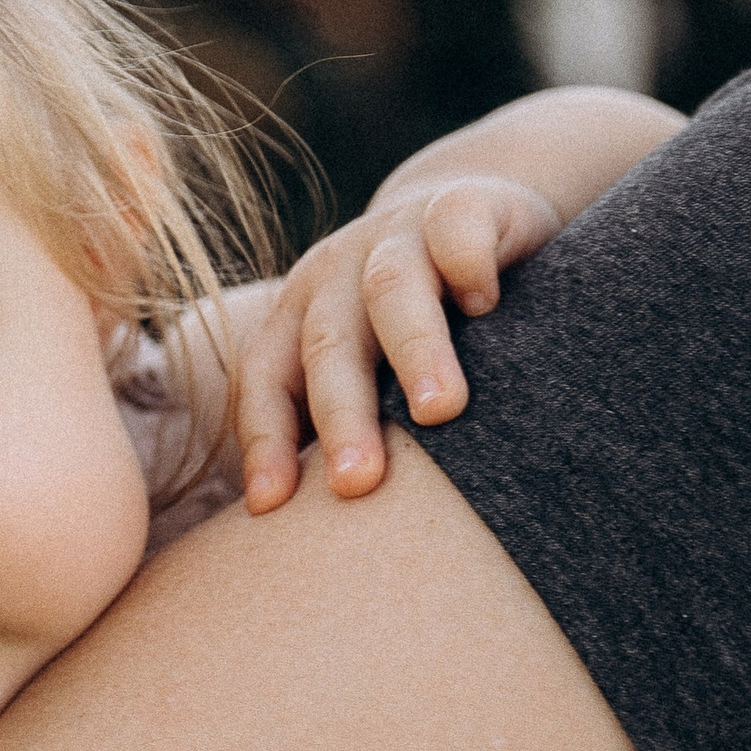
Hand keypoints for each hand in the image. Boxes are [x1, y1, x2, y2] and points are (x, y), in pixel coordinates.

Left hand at [234, 172, 563, 511]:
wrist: (472, 215)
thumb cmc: (412, 330)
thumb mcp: (368, 371)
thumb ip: (337, 433)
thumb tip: (309, 545)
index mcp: (299, 319)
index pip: (265, 379)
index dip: (264, 439)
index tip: (272, 506)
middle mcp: (337, 275)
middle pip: (327, 345)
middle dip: (342, 416)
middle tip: (359, 484)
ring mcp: (397, 235)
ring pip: (392, 290)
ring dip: (413, 350)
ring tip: (440, 412)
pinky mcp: (464, 204)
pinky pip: (456, 227)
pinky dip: (466, 261)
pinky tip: (487, 304)